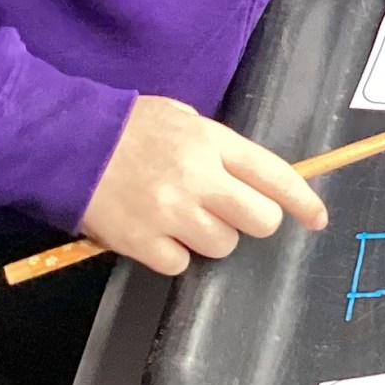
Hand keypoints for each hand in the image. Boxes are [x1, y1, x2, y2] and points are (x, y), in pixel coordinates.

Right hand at [78, 94, 327, 275]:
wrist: (66, 143)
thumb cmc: (129, 126)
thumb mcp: (184, 120)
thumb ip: (220, 147)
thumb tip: (250, 175)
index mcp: (214, 143)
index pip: (276, 175)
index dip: (303, 201)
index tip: (318, 218)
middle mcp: (199, 179)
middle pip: (260, 220)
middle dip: (254, 220)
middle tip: (231, 212)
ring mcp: (170, 213)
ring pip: (222, 245)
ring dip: (211, 237)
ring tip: (183, 216)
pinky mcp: (141, 242)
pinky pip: (180, 264)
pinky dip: (174, 254)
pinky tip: (157, 232)